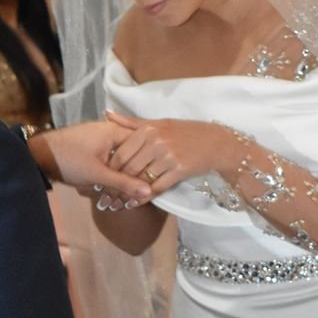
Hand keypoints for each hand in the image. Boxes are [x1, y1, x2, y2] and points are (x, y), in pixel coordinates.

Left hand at [28, 122, 157, 204]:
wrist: (37, 155)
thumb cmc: (68, 160)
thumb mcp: (98, 175)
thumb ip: (124, 183)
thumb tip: (148, 191)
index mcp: (115, 132)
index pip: (142, 148)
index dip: (144, 169)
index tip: (144, 188)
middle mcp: (110, 132)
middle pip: (130, 156)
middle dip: (126, 179)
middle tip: (123, 199)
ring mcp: (100, 138)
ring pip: (118, 161)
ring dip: (114, 179)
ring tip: (110, 197)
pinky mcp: (91, 147)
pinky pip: (107, 160)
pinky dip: (105, 174)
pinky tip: (100, 189)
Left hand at [105, 111, 236, 189]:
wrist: (215, 143)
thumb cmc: (184, 132)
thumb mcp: (158, 123)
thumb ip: (131, 123)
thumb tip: (106, 114)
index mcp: (148, 130)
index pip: (121, 152)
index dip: (110, 168)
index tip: (102, 177)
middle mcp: (157, 142)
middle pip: (129, 167)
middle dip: (115, 183)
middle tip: (105, 196)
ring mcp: (168, 156)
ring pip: (142, 179)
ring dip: (127, 193)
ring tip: (117, 202)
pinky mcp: (179, 170)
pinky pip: (157, 187)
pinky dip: (144, 197)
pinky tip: (135, 203)